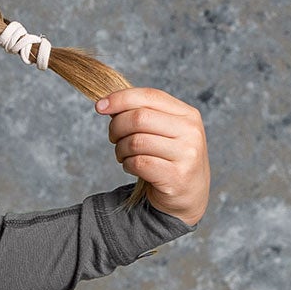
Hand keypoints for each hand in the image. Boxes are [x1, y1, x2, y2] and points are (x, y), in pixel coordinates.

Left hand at [95, 86, 207, 225]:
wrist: (189, 194)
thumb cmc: (168, 158)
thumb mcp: (162, 132)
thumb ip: (142, 115)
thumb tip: (107, 104)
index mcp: (188, 114)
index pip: (149, 96)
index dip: (120, 98)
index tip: (99, 106)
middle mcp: (191, 131)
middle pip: (139, 118)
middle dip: (116, 127)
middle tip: (113, 138)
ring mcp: (187, 154)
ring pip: (136, 141)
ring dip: (120, 149)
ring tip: (123, 155)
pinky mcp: (177, 176)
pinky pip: (139, 163)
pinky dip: (127, 165)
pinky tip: (131, 167)